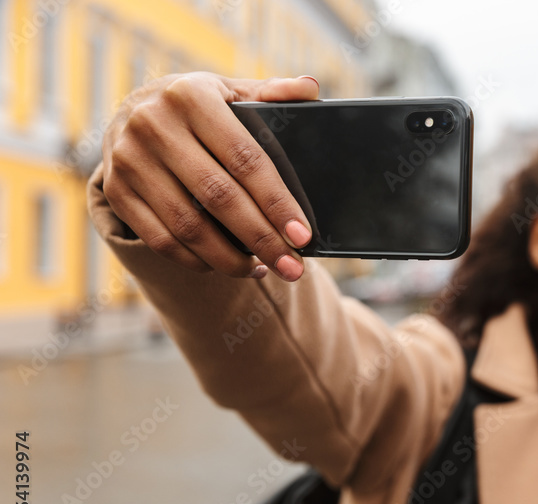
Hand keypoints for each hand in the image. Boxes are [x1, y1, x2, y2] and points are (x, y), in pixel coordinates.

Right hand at [102, 72, 320, 280]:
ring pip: (188, 226)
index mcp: (191, 97)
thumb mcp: (229, 90)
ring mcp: (130, 161)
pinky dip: (198, 261)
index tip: (302, 235)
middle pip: (219, 197)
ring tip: (264, 270)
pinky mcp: (116, 191)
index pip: (245, 159)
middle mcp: (154, 126)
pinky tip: (227, 266)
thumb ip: (269, 93)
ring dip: (230, 259)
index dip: (276, 202)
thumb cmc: (196, 107)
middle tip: (293, 267)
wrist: (130, 111)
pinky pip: (161, 240)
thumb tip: (310, 89)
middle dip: (262, 239)